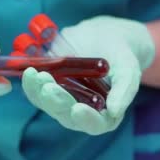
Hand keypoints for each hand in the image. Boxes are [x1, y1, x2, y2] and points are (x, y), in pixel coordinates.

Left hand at [21, 16, 154, 134]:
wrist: (104, 35)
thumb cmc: (121, 55)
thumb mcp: (129, 67)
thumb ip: (125, 88)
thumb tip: (114, 110)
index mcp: (106, 114)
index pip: (95, 124)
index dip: (86, 120)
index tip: (77, 109)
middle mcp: (82, 111)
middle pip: (66, 116)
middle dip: (56, 102)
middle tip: (49, 86)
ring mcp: (63, 100)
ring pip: (48, 105)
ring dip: (39, 93)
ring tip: (37, 75)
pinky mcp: (49, 89)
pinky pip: (36, 92)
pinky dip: (31, 85)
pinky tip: (29, 72)